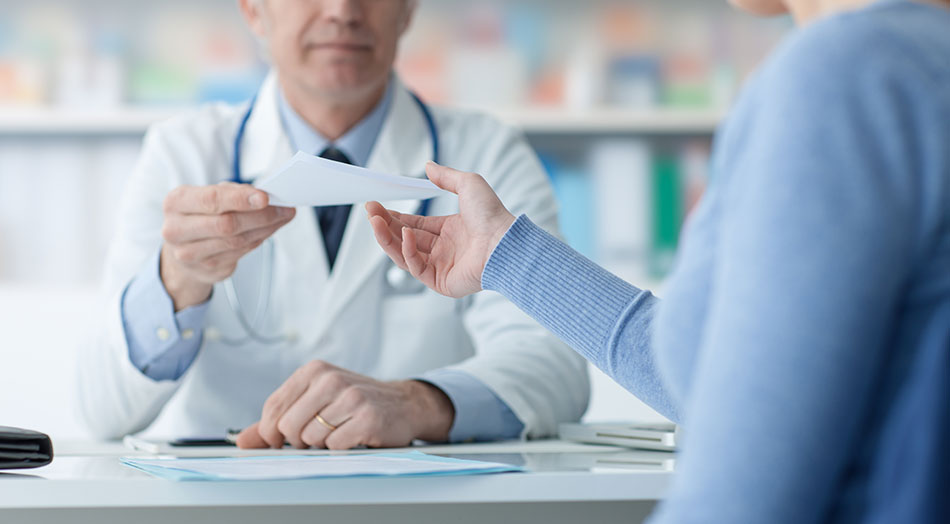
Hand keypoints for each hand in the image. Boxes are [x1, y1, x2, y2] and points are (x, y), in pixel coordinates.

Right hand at [160, 183, 295, 309]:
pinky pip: (241, 252)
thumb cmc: (198, 216)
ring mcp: (191, 254)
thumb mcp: (207, 196)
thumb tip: (263, 195)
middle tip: (283, 208)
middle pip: (226, 224)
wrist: (183, 251)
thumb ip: (231, 192)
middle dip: (260, 215)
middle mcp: (177, 230)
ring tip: (282, 216)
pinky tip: (269, 229)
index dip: (240, 199)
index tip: (265, 197)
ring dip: (266, 228)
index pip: (211, 200)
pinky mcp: (208, 269)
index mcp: (176, 203)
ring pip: (237, 241)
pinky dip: (259, 239)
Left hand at [234, 360, 454, 449]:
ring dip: (322, 444)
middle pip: (287, 426)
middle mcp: (331, 380)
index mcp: (314, 371)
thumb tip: (244, 440)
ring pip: (310, 438)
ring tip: (339, 432)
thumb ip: (278, 419)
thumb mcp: (315, 401)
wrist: (404, 404)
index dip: (271, 432)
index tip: (280, 441)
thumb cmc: (355, 403)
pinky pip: (334, 446)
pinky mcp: (366, 418)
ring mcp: (350, 398)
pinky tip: (353, 436)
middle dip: (298, 440)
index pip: (273, 407)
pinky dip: (341, 448)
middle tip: (318, 435)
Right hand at [366, 162, 515, 298]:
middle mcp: (444, 249)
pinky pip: (416, 267)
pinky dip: (407, 251)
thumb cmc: (493, 215)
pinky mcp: (440, 281)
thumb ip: (447, 176)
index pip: (415, 224)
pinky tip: (406, 234)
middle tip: (370, 211)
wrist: (504, 242)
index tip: (378, 207)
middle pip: (405, 238)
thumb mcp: (469, 184)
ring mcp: (441, 266)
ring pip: (404, 254)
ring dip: (387, 237)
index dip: (395, 217)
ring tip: (375, 221)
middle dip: (386, 225)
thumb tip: (428, 166)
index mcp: (450, 231)